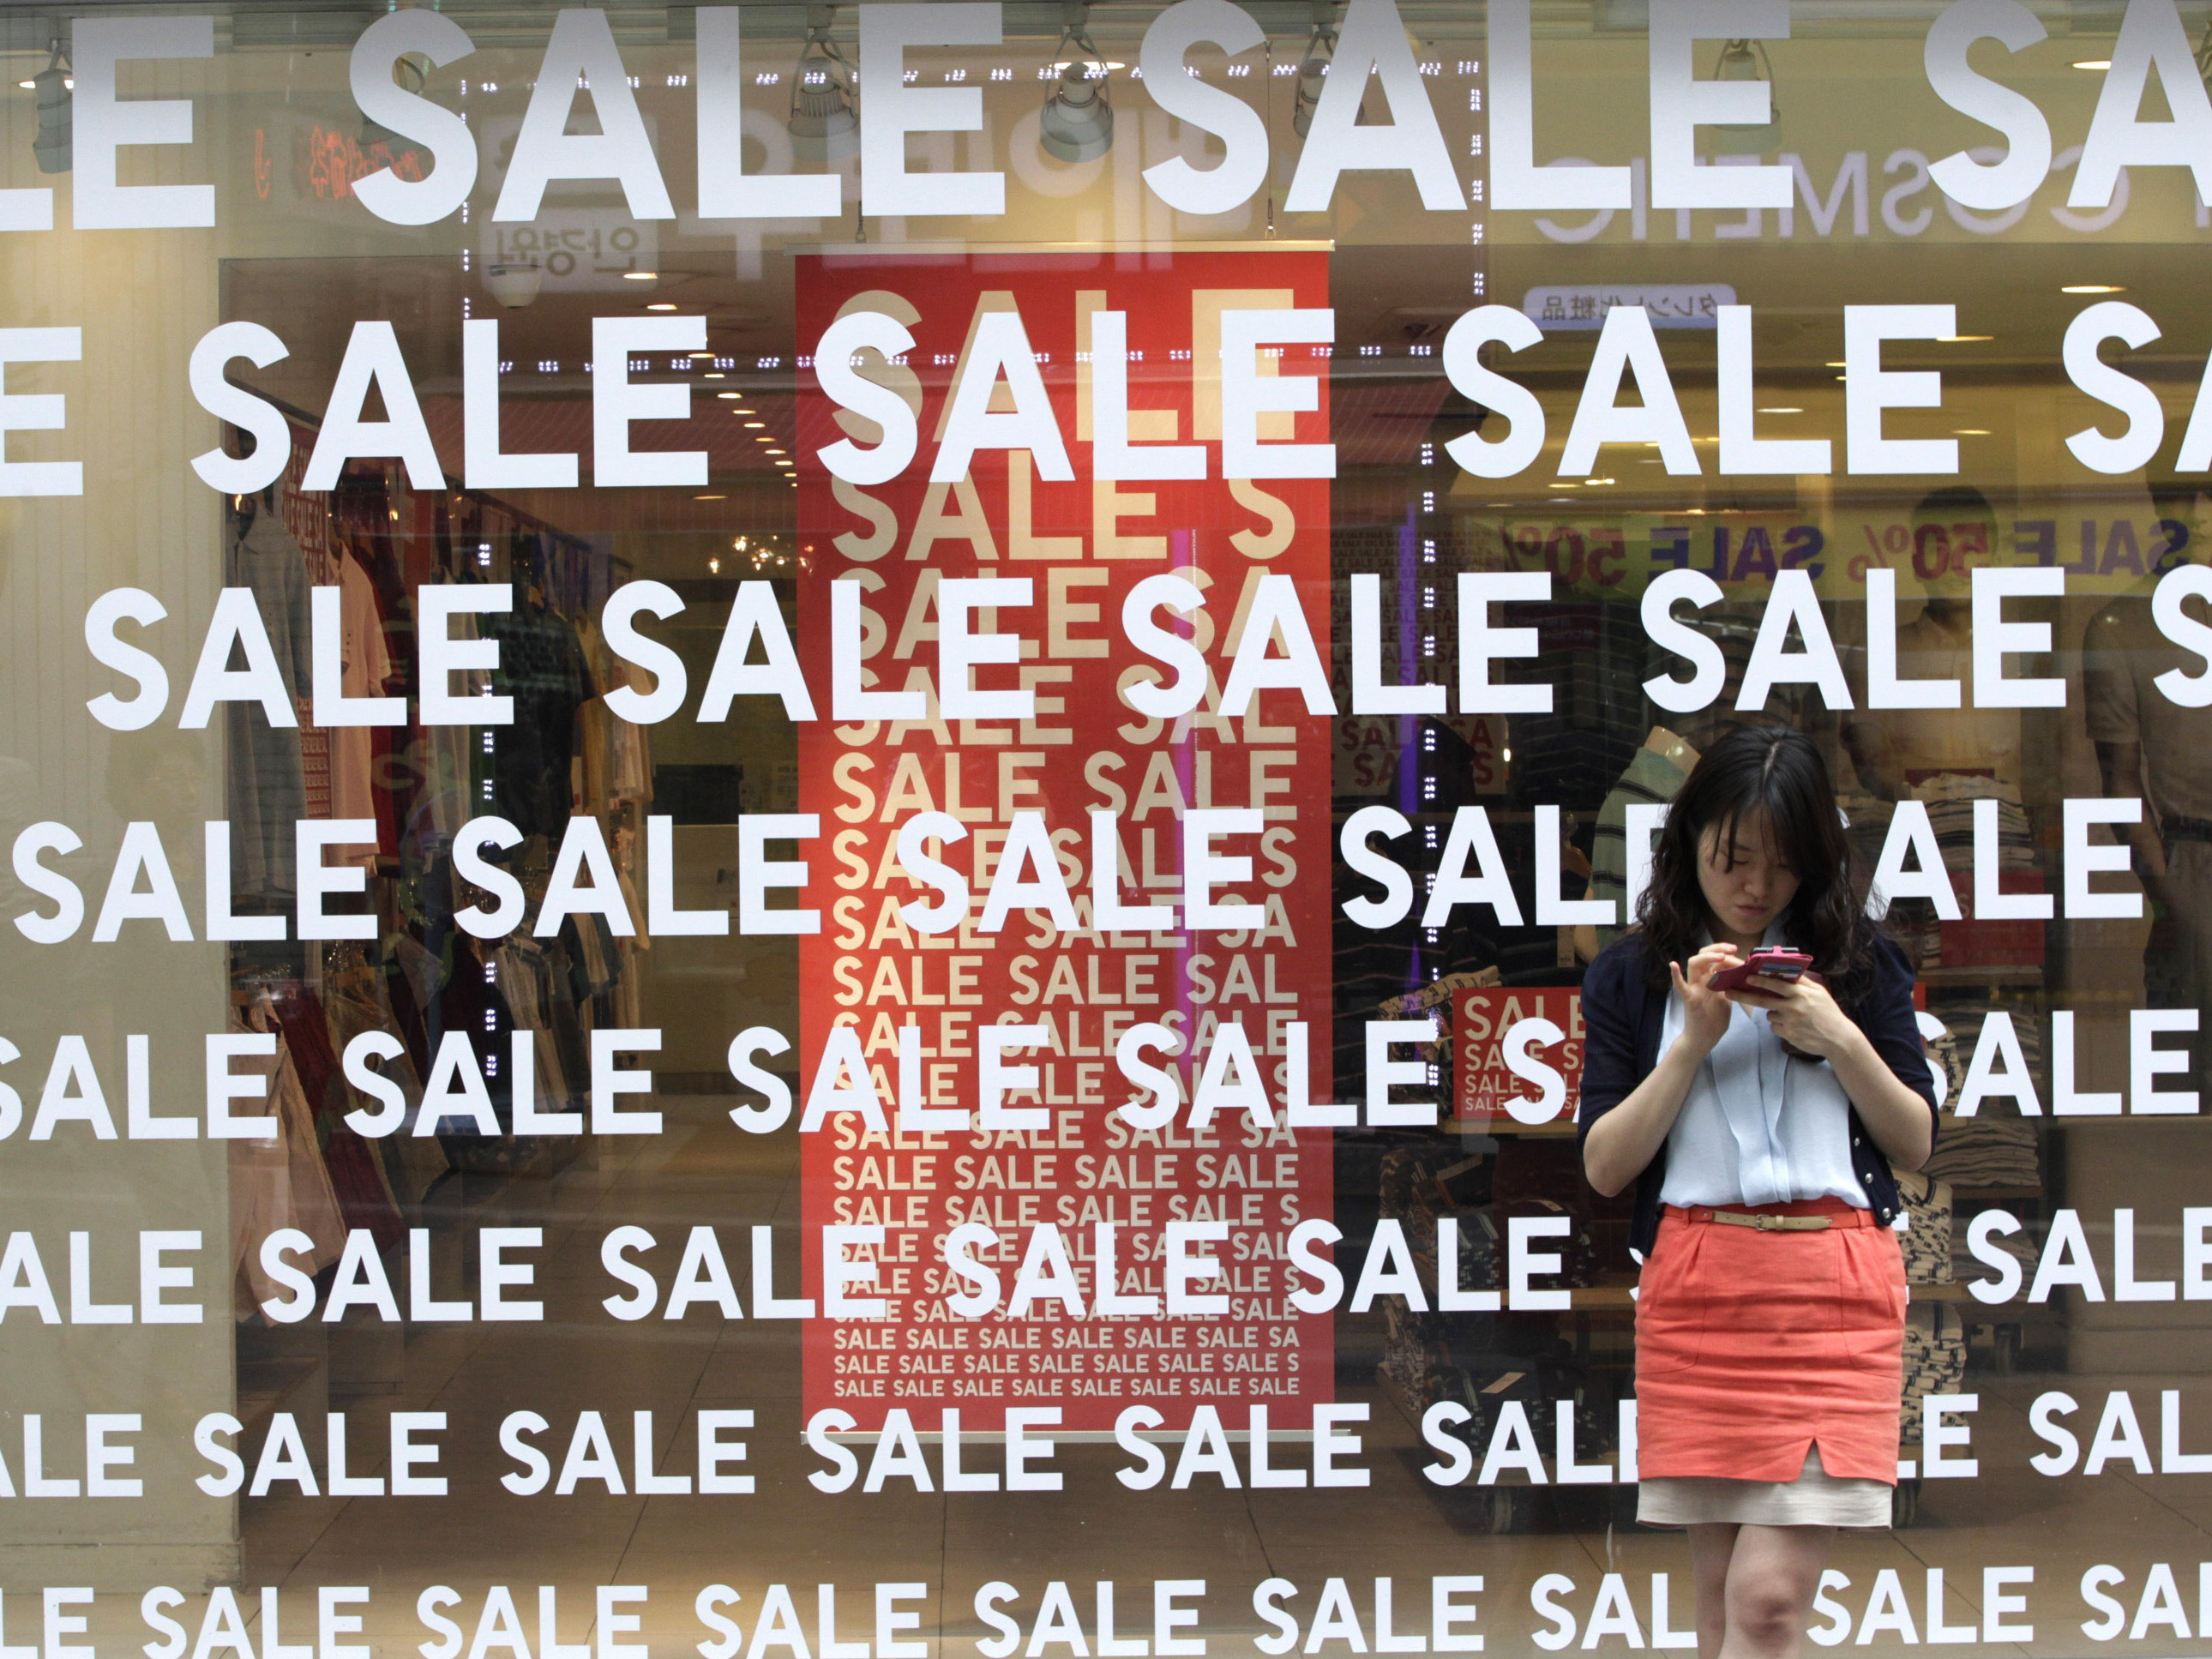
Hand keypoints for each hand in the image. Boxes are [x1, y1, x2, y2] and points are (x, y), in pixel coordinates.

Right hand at [1669, 944, 1741, 1057]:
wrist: (1704, 1039)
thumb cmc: (1715, 1020)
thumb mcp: (1727, 999)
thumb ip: (1729, 986)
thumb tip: (1741, 973)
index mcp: (1710, 980)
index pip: (1715, 959)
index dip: (1727, 953)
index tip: (1739, 952)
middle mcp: (1700, 980)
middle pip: (1703, 956)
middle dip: (1718, 948)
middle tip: (1732, 949)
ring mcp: (1694, 988)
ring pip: (1694, 964)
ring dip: (1706, 957)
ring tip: (1720, 956)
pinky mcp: (1689, 999)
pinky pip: (1680, 986)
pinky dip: (1675, 976)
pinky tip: (1673, 965)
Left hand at [1725, 970, 1859, 1061]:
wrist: (1837, 1039)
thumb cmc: (1828, 1013)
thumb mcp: (1819, 993)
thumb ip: (1802, 982)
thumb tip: (1787, 971)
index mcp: (1800, 994)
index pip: (1776, 984)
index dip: (1760, 980)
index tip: (1746, 976)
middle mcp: (1793, 1007)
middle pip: (1762, 1000)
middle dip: (1743, 995)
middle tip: (1729, 992)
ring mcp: (1789, 1022)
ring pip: (1770, 1014)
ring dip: (1775, 1013)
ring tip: (1794, 1016)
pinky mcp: (1787, 1034)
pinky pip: (1774, 1027)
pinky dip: (1780, 1025)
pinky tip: (1794, 1026)